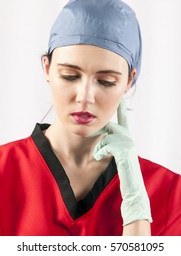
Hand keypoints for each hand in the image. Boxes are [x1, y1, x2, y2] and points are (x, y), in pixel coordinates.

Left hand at [92, 99, 151, 225]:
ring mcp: (128, 143)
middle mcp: (129, 138)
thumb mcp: (115, 155)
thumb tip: (103, 137)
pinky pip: (107, 144)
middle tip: (96, 146)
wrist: (132, 186)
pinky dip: (100, 151)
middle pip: (109, 127)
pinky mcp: (124, 150)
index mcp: (127, 138)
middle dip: (100, 134)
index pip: (124, 120)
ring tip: (98, 155)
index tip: (121, 100)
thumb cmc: (122, 171)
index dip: (122, 110)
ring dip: (99, 146)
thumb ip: (110, 144)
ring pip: (107, 136)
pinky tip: (99, 157)